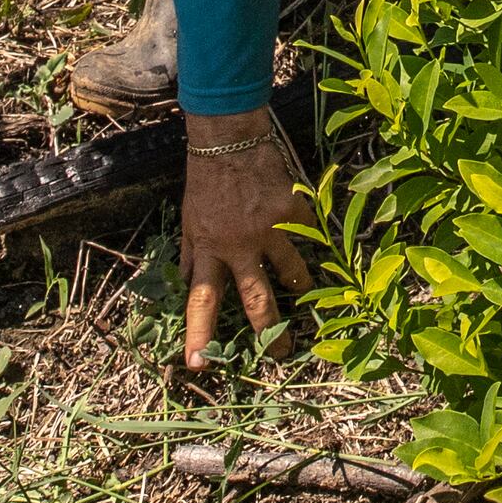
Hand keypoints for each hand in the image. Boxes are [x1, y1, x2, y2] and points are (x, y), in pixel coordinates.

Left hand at [179, 109, 311, 374]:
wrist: (230, 138)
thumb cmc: (206, 180)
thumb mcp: (189, 219)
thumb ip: (191, 252)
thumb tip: (184, 280)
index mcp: (209, 250)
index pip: (201, 301)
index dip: (199, 335)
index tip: (198, 364)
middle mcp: (239, 246)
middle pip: (256, 302)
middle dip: (269, 334)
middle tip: (279, 354)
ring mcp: (269, 230)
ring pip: (292, 275)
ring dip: (299, 288)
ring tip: (306, 297)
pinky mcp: (294, 212)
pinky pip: (308, 238)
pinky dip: (312, 245)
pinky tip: (317, 248)